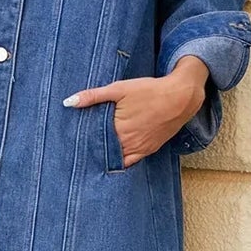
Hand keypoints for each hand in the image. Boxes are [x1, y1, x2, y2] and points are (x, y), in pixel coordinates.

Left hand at [63, 58, 208, 166]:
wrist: (180, 97)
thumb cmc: (149, 91)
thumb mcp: (119, 89)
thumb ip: (93, 96)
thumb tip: (69, 102)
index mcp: (117, 128)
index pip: (92, 140)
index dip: (80, 141)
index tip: (69, 141)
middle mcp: (127, 142)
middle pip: (102, 151)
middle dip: (90, 149)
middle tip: (74, 150)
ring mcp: (138, 148)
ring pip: (115, 158)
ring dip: (104, 157)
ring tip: (89, 156)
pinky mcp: (148, 150)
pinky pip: (130, 162)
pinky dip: (119, 162)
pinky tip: (111, 160)